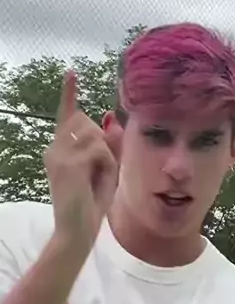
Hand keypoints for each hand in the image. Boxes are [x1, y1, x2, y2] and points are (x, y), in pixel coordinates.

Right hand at [44, 71, 117, 255]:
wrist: (77, 230)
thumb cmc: (91, 204)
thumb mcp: (106, 169)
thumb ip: (109, 145)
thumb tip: (110, 117)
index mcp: (60, 149)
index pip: (66, 115)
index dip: (70, 93)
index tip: (72, 73)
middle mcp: (55, 148)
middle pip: (88, 121)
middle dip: (103, 142)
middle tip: (102, 170)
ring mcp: (58, 154)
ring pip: (95, 134)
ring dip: (107, 154)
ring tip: (99, 177)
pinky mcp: (67, 163)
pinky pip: (100, 149)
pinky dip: (107, 164)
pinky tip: (98, 180)